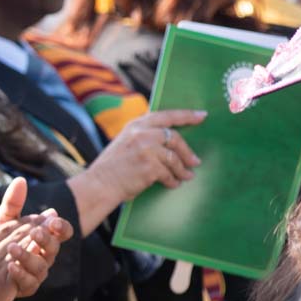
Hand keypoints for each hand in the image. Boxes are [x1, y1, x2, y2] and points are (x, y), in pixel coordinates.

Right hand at [88, 110, 205, 200]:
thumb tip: (168, 141)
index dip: (186, 115)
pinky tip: (172, 184)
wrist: (99, 185)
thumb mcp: (124, 142)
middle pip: (175, 138)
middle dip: (187, 152)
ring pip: (174, 158)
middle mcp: (142, 134)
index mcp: (135, 125)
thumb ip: (143, 136)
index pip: (166, 116)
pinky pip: (169, 174)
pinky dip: (172, 180)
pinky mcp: (150, 167)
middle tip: (195, 161)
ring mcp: (146, 150)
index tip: (201, 115)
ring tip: (186, 177)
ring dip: (182, 169)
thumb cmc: (111, 167)